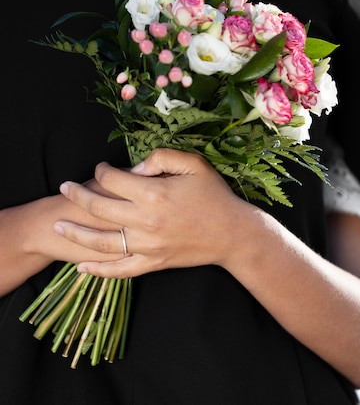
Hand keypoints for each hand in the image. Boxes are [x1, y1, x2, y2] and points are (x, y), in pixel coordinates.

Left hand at [55, 149, 255, 277]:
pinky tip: (81, 266)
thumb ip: (161, 158)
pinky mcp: (152, 263)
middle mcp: (146, 221)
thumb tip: (133, 169)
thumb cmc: (214, 195)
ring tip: (58, 226)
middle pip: (99, 207)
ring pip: (102, 242)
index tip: (101, 167)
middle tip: (65, 187)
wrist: (233, 234)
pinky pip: (120, 270)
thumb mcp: (193, 164)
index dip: (102, 170)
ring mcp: (147, 245)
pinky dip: (98, 270)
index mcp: (154, 193)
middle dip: (78, 196)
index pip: (113, 180)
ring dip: (76, 234)